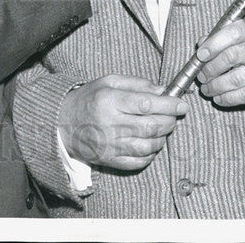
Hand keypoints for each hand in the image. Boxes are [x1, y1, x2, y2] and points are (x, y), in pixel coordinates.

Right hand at [58, 75, 187, 170]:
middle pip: (150, 126)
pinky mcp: (110, 160)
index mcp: (110, 101)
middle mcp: (110, 125)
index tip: (182, 104)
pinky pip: (139, 162)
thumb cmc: (88, 99)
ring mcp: (110, 145)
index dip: (168, 105)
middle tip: (173, 115)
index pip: (146, 104)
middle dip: (169, 121)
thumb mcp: (109, 81)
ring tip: (161, 128)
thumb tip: (163, 91)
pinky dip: (151, 154)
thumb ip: (137, 83)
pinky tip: (150, 143)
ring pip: (148, 146)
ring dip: (162, 138)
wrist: (63, 124)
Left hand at [195, 19, 244, 106]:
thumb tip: (201, 43)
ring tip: (206, 88)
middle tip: (201, 74)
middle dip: (210, 68)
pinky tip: (218, 97)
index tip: (200, 54)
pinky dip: (228, 98)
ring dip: (216, 86)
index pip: (232, 33)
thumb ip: (224, 36)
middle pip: (230, 57)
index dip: (213, 44)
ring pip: (235, 79)